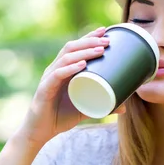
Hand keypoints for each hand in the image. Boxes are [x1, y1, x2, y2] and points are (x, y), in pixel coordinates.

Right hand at [16, 26, 125, 146]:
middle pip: (71, 47)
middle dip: (89, 41)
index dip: (89, 37)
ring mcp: (48, 78)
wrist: (39, 133)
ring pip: (65, 58)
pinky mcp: (44, 89)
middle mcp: (55, 70)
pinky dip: (70, 68)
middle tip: (107, 40)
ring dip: (84, 52)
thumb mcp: (85, 110)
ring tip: (100, 50)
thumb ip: (102, 106)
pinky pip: (57, 75)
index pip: (76, 47)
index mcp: (63, 70)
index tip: (105, 31)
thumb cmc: (60, 118)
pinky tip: (82, 65)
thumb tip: (124, 107)